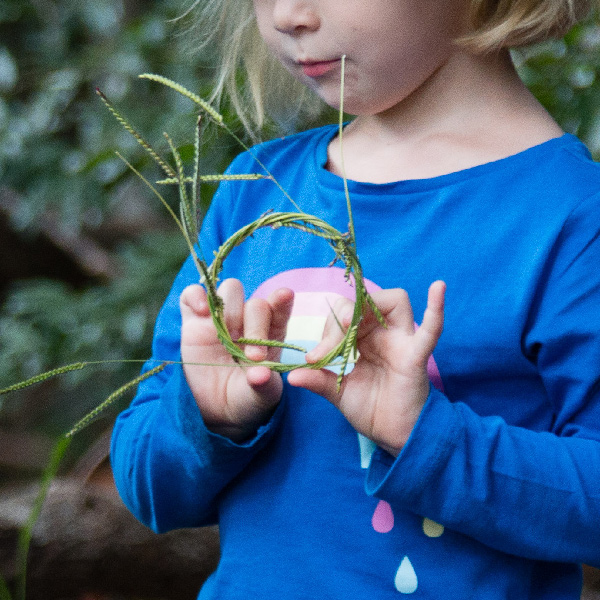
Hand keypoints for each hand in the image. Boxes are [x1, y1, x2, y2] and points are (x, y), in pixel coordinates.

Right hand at [180, 279, 293, 442]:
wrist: (218, 411)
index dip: (282, 300)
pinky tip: (202, 309)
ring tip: (228, 337)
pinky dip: (196, 295)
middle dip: (256, 326)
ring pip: (230, 291)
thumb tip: (260, 374)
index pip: (280, 308)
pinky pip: (192, 295)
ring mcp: (221, 318)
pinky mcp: (194, 322)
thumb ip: (263, 385)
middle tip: (253, 356)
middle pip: (256, 303)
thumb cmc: (248, 398)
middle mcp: (249, 321)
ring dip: (231, 310)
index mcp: (272, 333)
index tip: (285, 296)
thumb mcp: (260, 396)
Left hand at [287, 281, 445, 455]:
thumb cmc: (370, 409)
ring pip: (395, 301)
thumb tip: (291, 376)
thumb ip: (318, 380)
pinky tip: (438, 287)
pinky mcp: (417, 356)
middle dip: (341, 318)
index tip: (314, 358)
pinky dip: (436, 308)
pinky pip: (431, 329)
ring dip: (371, 306)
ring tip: (350, 326)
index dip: (328, 329)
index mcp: (364, 338)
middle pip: (365, 303)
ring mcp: (402, 341)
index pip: (345, 314)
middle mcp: (383, 333)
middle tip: (327, 348)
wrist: (393, 435)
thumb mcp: (338, 392)